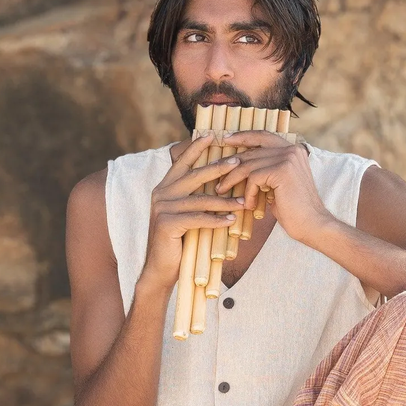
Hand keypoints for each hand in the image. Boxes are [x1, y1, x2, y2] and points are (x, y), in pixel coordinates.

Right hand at [141, 135, 242, 289]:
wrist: (161, 269)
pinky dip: (216, 220)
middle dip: (217, 168)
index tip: (213, 136)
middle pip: (194, 176)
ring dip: (225, 201)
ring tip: (244, 201)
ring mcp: (162, 208)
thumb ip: (195, 197)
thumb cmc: (179, 241)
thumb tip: (220, 182)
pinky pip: (197, 219)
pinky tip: (231, 221)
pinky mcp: (167, 224)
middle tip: (238, 162)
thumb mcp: (186, 214)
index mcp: (164, 187)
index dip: (196, 148)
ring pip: (200, 200)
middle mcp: (161, 194)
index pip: (182, 162)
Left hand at [214, 131, 331, 242]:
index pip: (263, 136)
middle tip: (216, 177)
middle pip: (252, 152)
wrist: (312, 224)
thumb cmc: (293, 209)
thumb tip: (238, 163)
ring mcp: (288, 158)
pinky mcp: (282, 170)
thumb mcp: (277, 184)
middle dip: (230, 165)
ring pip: (248, 165)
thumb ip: (265, 169)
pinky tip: (250, 205)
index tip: (226, 140)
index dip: (243, 136)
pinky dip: (248, 193)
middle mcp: (291, 149)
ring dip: (232, 180)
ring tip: (223, 191)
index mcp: (292, 150)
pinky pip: (253, 178)